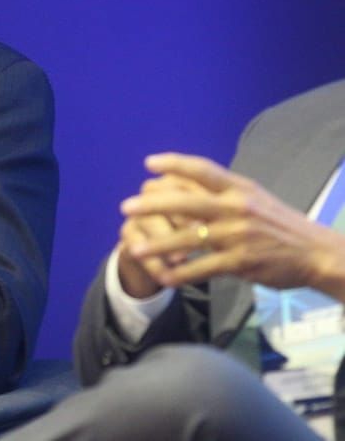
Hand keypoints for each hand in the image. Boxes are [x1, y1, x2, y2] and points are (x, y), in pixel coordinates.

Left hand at [121, 152, 344, 301]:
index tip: (149, 164)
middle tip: (126, 207)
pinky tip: (163, 278)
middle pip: (186, 202)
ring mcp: (238, 235)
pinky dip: (181, 274)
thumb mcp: (254, 198)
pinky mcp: (241, 262)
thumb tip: (185, 179)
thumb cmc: (278, 224)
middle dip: (152, 204)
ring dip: (158, 245)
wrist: (314, 253)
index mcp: (239, 189)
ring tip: (133, 248)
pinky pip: (203, 268)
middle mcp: (236, 208)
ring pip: (188, 238)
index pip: (203, 169)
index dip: (174, 163)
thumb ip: (223, 191)